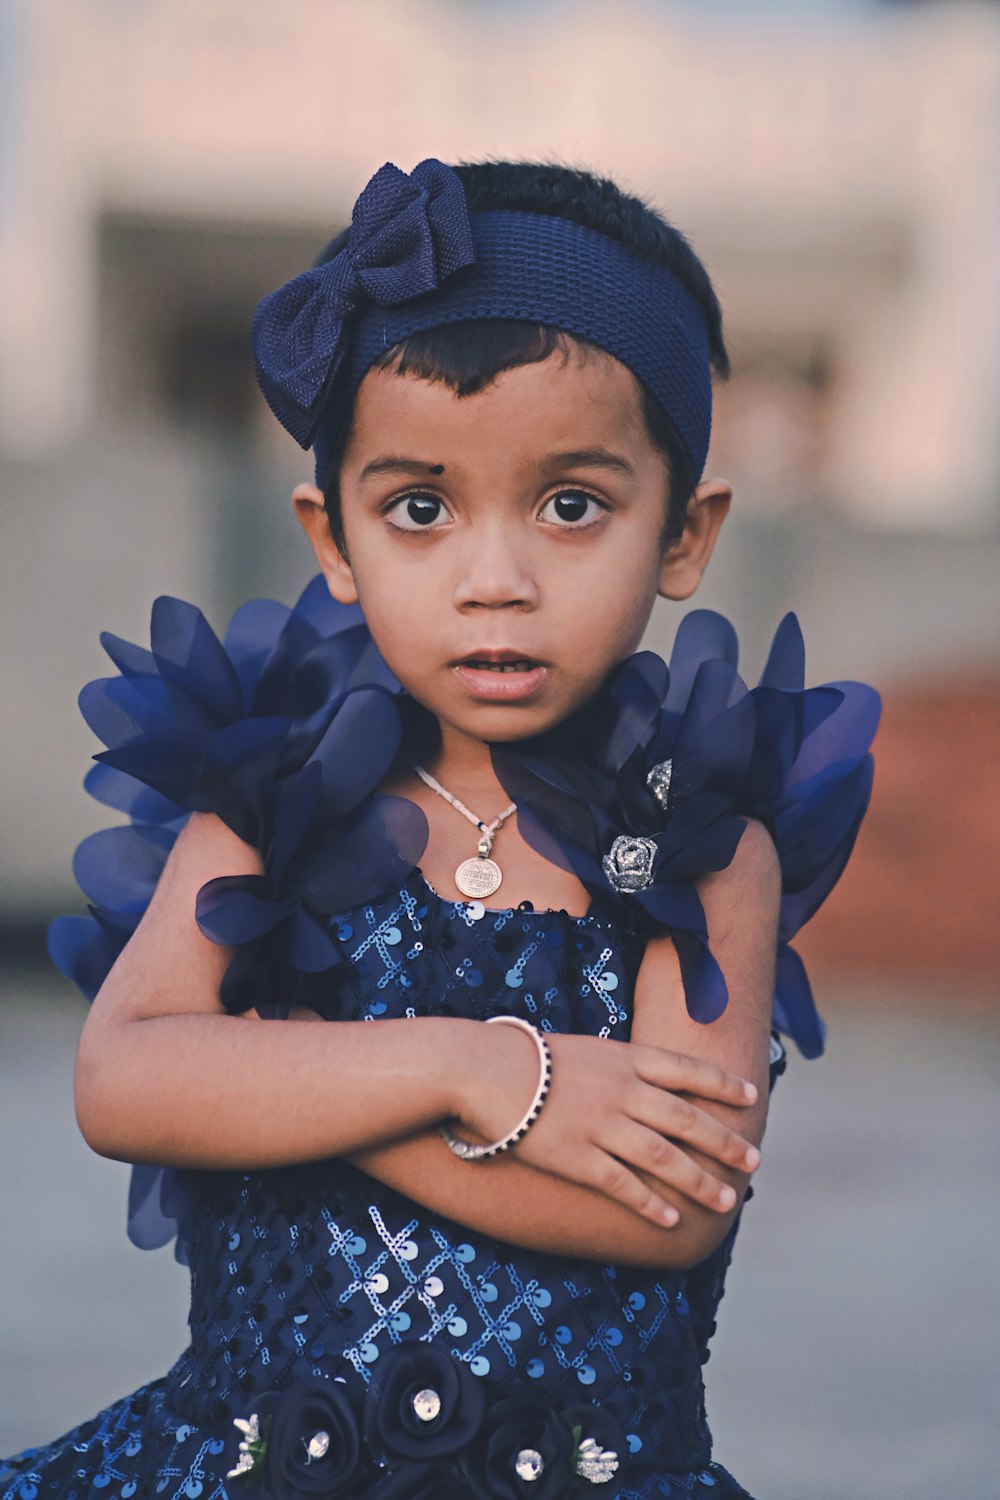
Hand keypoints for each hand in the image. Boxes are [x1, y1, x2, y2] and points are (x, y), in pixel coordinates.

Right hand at [454, 1027, 759, 1227]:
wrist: (482, 1069)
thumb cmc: (525, 1056)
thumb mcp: (582, 1049)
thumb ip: (617, 1066)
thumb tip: (645, 1080)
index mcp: (624, 1058)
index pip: (687, 1070)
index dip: (722, 1084)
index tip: (752, 1097)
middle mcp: (622, 1091)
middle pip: (687, 1119)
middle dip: (725, 1142)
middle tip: (754, 1162)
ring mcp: (602, 1125)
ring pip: (665, 1157)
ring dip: (699, 1181)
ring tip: (727, 1200)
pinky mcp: (577, 1156)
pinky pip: (623, 1185)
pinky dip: (650, 1203)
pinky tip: (671, 1219)